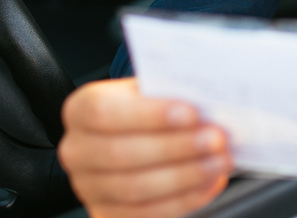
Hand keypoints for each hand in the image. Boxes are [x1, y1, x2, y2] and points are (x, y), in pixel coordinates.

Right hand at [58, 77, 232, 217]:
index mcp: (81, 110)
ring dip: (185, 175)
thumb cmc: (146, 109)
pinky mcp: (107, 214)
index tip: (191, 112)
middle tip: (216, 139)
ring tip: (219, 161)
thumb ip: (169, 93)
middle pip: (121, 154)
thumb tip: (207, 103)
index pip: (103, 112)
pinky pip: (146, 213)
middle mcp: (77, 151)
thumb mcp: (150, 91)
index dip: (148, 115)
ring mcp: (89, 187)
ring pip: (135, 188)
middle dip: (176, 147)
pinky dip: (183, 199)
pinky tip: (208, 182)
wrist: (135, 136)